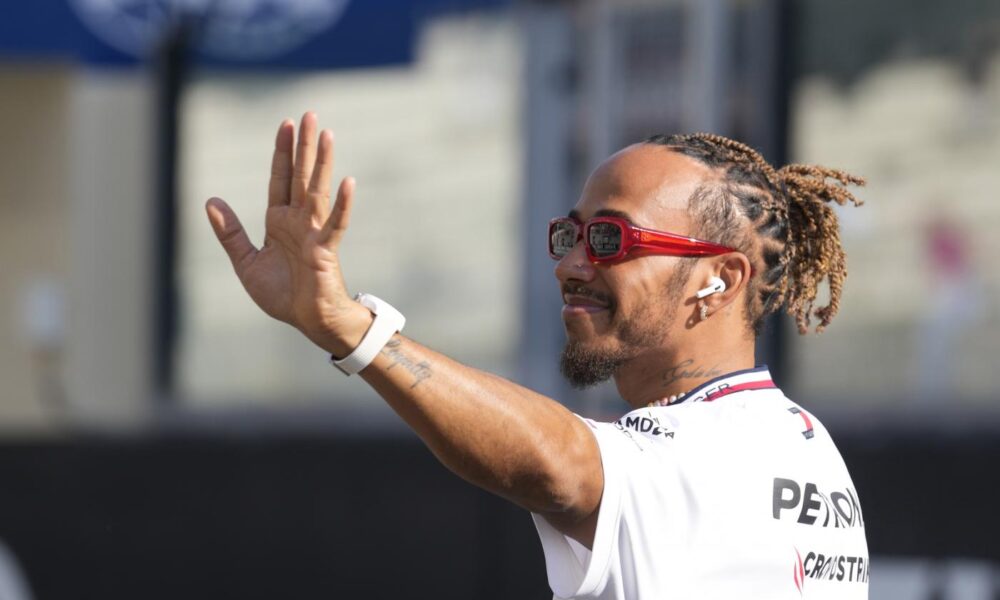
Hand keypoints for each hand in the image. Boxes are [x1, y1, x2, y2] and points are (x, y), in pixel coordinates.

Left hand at [205, 112, 370, 355]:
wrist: (308, 321)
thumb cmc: (283, 294)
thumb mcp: (246, 262)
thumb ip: (230, 233)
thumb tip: (209, 201)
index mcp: (279, 221)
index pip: (280, 178)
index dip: (282, 152)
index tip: (285, 123)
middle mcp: (298, 221)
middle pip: (300, 175)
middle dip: (303, 145)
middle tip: (308, 114)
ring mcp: (313, 232)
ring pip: (317, 190)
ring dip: (322, 163)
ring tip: (326, 134)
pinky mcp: (325, 250)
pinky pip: (335, 224)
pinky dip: (343, 204)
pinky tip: (348, 182)